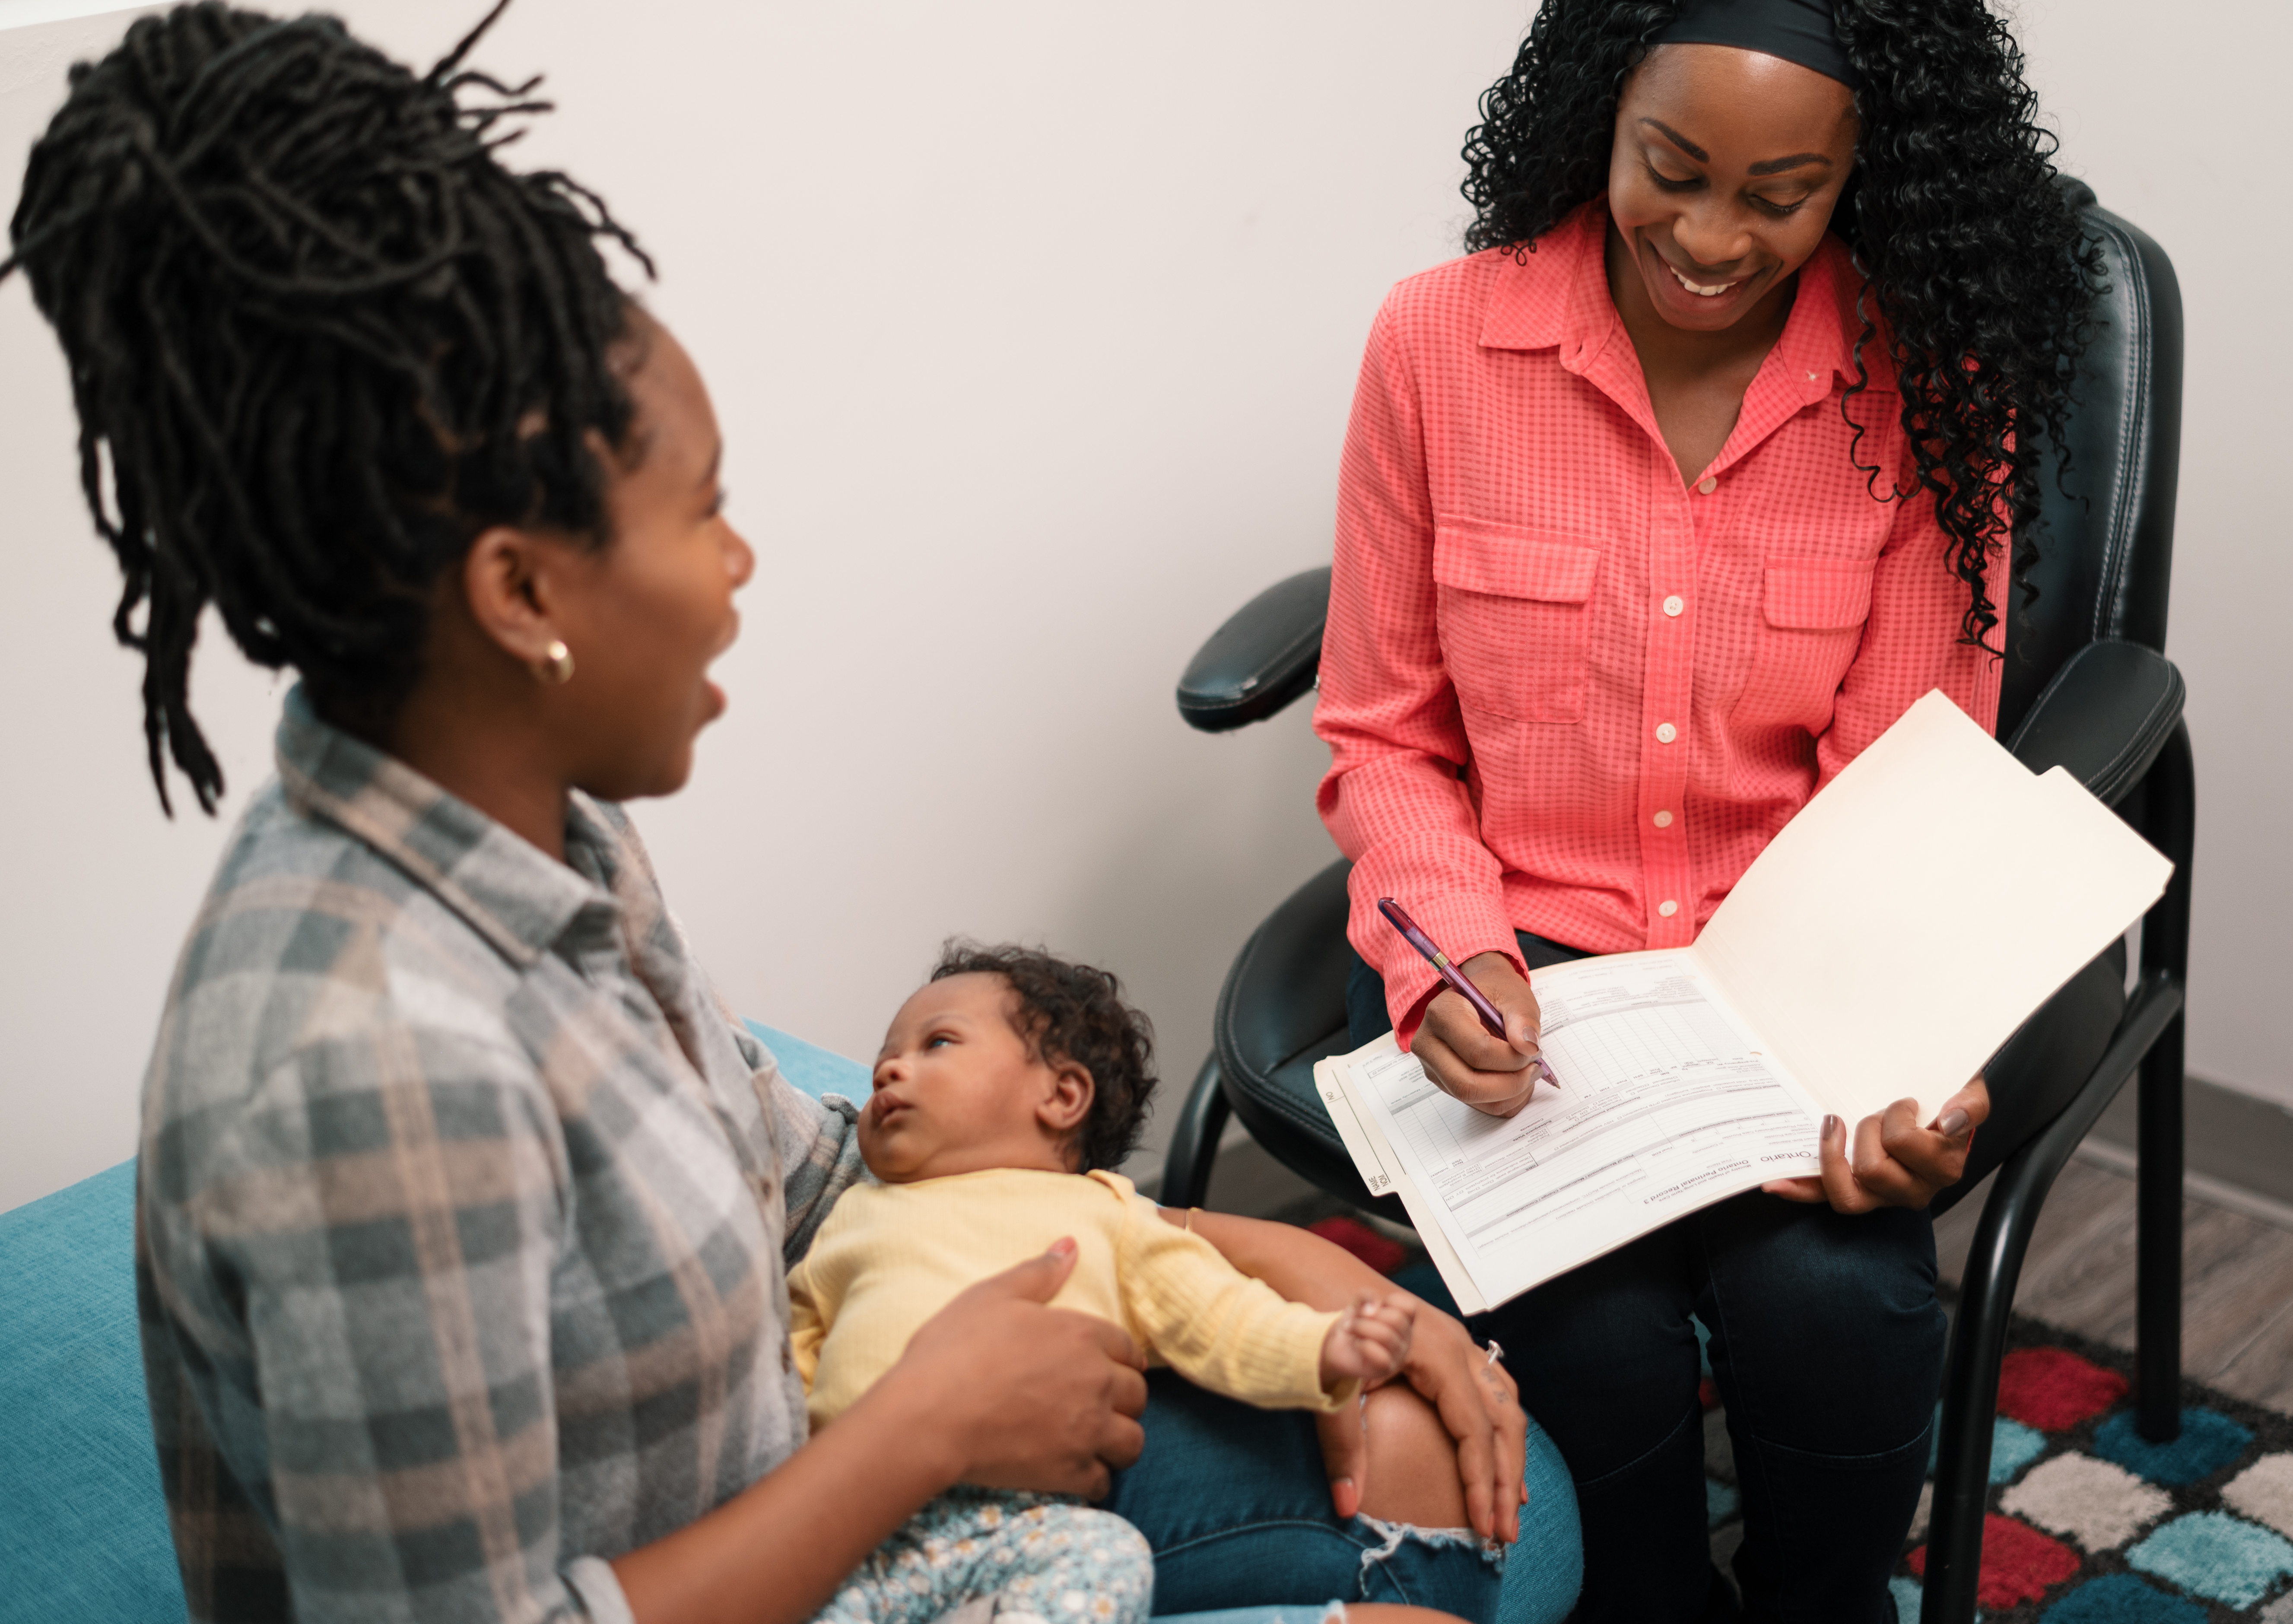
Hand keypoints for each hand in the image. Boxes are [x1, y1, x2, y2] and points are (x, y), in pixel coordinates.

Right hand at [891, 1238, 1147, 1497]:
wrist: (928, 1417)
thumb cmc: (954, 1351)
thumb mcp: (992, 1296)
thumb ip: (1038, 1272)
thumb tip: (1070, 1245)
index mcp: (1082, 1335)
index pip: (1129, 1349)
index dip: (1121, 1358)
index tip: (1110, 1367)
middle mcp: (1096, 1382)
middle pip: (1138, 1396)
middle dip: (1123, 1399)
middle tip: (1097, 1404)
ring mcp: (1086, 1430)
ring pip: (1132, 1443)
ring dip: (1119, 1441)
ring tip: (1096, 1440)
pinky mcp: (1069, 1472)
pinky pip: (1103, 1483)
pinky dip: (1094, 1479)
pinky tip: (1074, 1471)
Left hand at [1315, 1299, 1524, 1541]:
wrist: (1314, 1275)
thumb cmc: (1322, 1324)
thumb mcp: (1329, 1384)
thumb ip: (1342, 1446)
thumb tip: (1346, 1504)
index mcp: (1437, 1354)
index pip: (1474, 1430)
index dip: (1481, 1482)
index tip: (1482, 1526)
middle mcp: (1458, 1345)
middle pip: (1503, 1420)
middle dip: (1507, 1480)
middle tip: (1506, 1533)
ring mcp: (1458, 1342)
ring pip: (1506, 1404)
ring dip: (1510, 1456)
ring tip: (1512, 1504)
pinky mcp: (1449, 1346)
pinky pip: (1493, 1389)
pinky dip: (1501, 1428)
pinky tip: (1498, 1457)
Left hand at [1320, 1290, 1417, 1387]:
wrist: (1338, 1346)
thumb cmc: (1355, 1322)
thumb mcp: (1357, 1303)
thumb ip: (1366, 1296)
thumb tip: (1373, 1309)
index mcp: (1404, 1320)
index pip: (1409, 1306)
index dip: (1390, 1301)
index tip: (1374, 1307)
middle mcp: (1406, 1337)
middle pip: (1396, 1319)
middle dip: (1369, 1316)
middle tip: (1355, 1319)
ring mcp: (1399, 1354)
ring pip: (1386, 1335)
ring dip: (1361, 1327)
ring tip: (1351, 1329)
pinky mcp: (1387, 1369)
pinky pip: (1381, 1356)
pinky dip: (1363, 1345)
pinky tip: (1358, 1344)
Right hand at [1412, 952, 1544, 1117]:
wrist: (1477, 996)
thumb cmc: (1494, 992)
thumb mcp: (1514, 995)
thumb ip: (1523, 1019)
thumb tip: (1528, 1047)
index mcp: (1442, 1014)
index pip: (1477, 1051)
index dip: (1513, 1058)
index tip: (1535, 1050)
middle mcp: (1428, 1044)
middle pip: (1467, 1085)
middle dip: (1510, 1084)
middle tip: (1535, 1070)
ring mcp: (1432, 1067)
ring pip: (1472, 1100)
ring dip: (1509, 1094)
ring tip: (1528, 1072)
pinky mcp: (1443, 1083)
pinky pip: (1477, 1105)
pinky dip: (1503, 1100)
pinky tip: (1515, 1079)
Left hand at [1762, 1077, 1989, 1213]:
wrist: (1935, 1106)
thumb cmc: (1946, 1098)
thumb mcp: (1969, 1091)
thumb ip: (1971, 1103)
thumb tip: (1954, 1118)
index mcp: (1943, 1166)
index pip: (1906, 1146)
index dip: (1898, 1120)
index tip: (1906, 1101)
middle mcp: (1914, 1189)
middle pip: (1873, 1169)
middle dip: (1868, 1129)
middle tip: (1880, 1111)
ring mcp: (1882, 1196)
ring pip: (1848, 1195)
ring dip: (1836, 1154)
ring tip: (1840, 1124)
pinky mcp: (1857, 1192)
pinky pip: (1825, 1198)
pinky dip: (1800, 1192)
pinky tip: (1774, 1183)